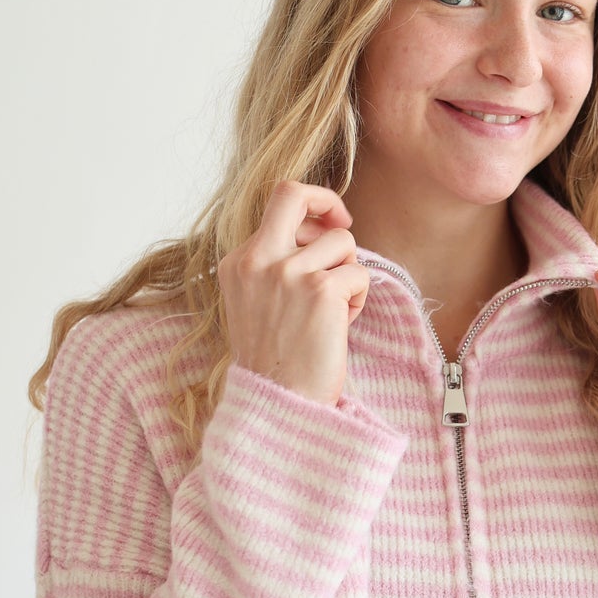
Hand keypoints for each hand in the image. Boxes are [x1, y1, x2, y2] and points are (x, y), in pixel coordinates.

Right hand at [217, 180, 370, 407]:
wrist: (277, 404)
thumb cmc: (275, 361)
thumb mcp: (257, 303)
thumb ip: (275, 265)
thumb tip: (319, 232)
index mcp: (238, 262)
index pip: (278, 206)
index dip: (310, 208)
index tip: (329, 223)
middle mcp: (258, 260)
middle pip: (296, 193)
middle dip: (328, 202)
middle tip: (345, 226)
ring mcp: (288, 272)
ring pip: (342, 242)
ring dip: (348, 273)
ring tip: (334, 310)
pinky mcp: (321, 289)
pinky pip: (359, 273)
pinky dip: (359, 299)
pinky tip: (340, 326)